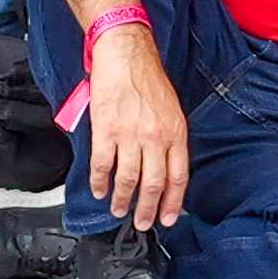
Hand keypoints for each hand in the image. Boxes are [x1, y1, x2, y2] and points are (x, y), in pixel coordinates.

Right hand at [83, 24, 190, 230]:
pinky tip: (99, 189)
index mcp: (176, 132)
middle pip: (154, 183)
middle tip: (142, 223)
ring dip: (123, 199)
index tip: (168, 218)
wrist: (126, 55)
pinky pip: (103, 165)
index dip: (173, 202)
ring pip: (128, 179)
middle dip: (147, 209)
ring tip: (119, 210)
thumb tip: (166, 167)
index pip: (179, 176)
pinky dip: (100, 181)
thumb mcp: (172, 110)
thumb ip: (170, 139)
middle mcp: (156, 136)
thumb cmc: (148, 79)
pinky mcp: (106, 130)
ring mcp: (130, 135)